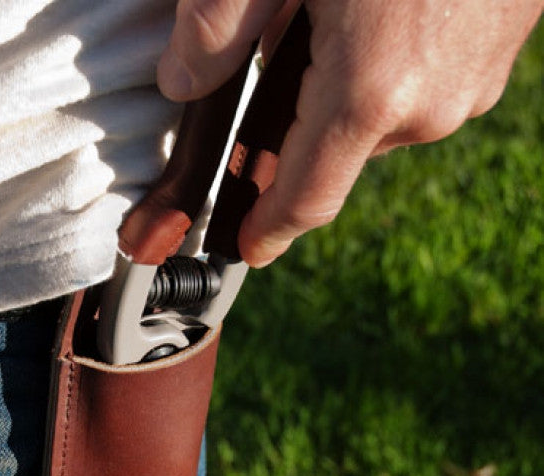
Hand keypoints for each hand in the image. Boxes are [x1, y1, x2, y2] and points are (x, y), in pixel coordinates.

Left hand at [157, 0, 542, 266]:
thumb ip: (215, 27)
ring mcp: (474, 82)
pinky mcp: (500, 53)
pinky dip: (390, 67)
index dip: (271, 230)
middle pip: (337, 153)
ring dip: (347, 91)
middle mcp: (428, 105)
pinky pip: (425, 86)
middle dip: (299, 126)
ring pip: (382, 119)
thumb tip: (181, 84)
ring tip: (340, 17)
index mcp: (369, 92)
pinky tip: (383, 10)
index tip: (250, 247)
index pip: (306, 200)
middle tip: (281, 60)